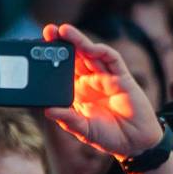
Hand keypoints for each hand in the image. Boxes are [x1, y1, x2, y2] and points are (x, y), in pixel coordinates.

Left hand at [42, 24, 164, 157]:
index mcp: (78, 92)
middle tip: (48, 31)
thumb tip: (48, 111)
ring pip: (91, 53)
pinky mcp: (122, 78)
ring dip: (78, 40)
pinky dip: (100, 51)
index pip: (63, 70)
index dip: (52, 59)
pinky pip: (112, 59)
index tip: (38, 50)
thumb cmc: (109, 136)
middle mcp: (91, 82)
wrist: (135, 143)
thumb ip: (68, 120)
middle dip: (62, 43)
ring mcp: (106, 78)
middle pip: (75, 56)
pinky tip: (89, 47)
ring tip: (63, 31)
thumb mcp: (84, 130)